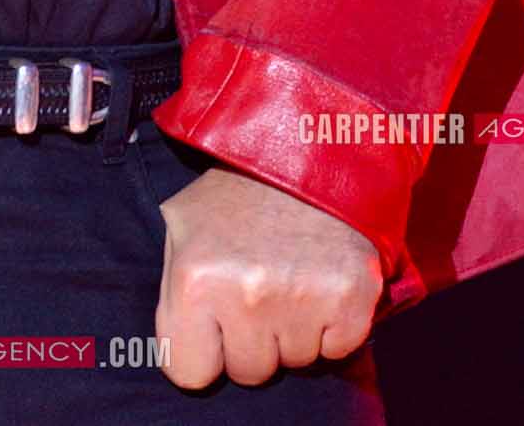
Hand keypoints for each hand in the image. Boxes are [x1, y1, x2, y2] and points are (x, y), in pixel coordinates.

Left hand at [154, 163, 381, 387]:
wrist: (306, 150)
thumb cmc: (236, 192)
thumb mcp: (182, 225)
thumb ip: (170, 293)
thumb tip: (174, 352)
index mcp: (196, 280)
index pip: (189, 373)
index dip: (203, 348)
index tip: (213, 318)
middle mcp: (247, 295)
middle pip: (248, 372)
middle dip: (251, 339)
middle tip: (257, 285)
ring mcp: (302, 298)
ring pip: (295, 362)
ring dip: (292, 330)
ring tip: (288, 274)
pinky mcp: (352, 299)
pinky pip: (337, 350)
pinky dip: (332, 326)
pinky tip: (320, 281)